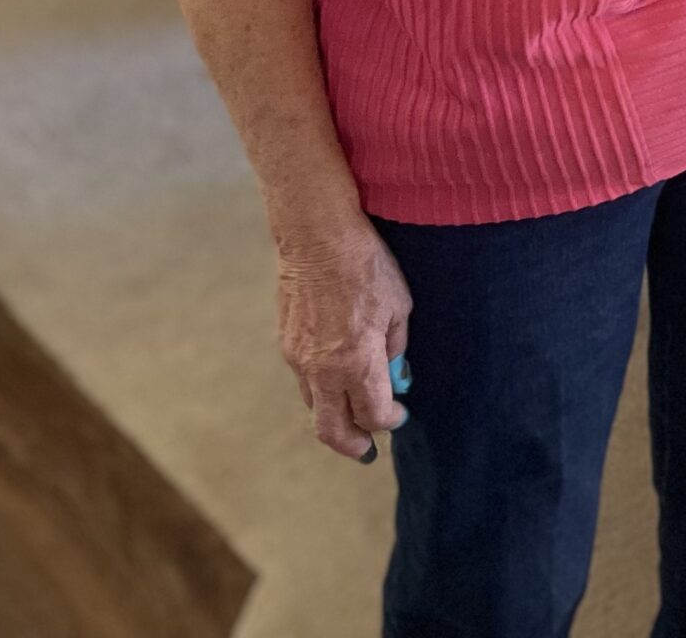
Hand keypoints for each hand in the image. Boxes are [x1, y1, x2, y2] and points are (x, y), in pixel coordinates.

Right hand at [274, 221, 411, 461]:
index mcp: (356, 362)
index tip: (400, 414)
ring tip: (354, 414)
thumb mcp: (399, 306)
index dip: (390, 421)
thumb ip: (397, 349)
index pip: (373, 415)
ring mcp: (298, 359)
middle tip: (368, 449)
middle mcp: (322, 369)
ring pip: (314, 407)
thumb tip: (397, 378)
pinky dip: (322, 390)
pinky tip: (337, 378)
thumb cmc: (366, 266)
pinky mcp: (286, 344)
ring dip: (335, 417)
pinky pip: (303, 381)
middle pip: (332, 431)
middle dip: (353, 446)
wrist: (317, 236)